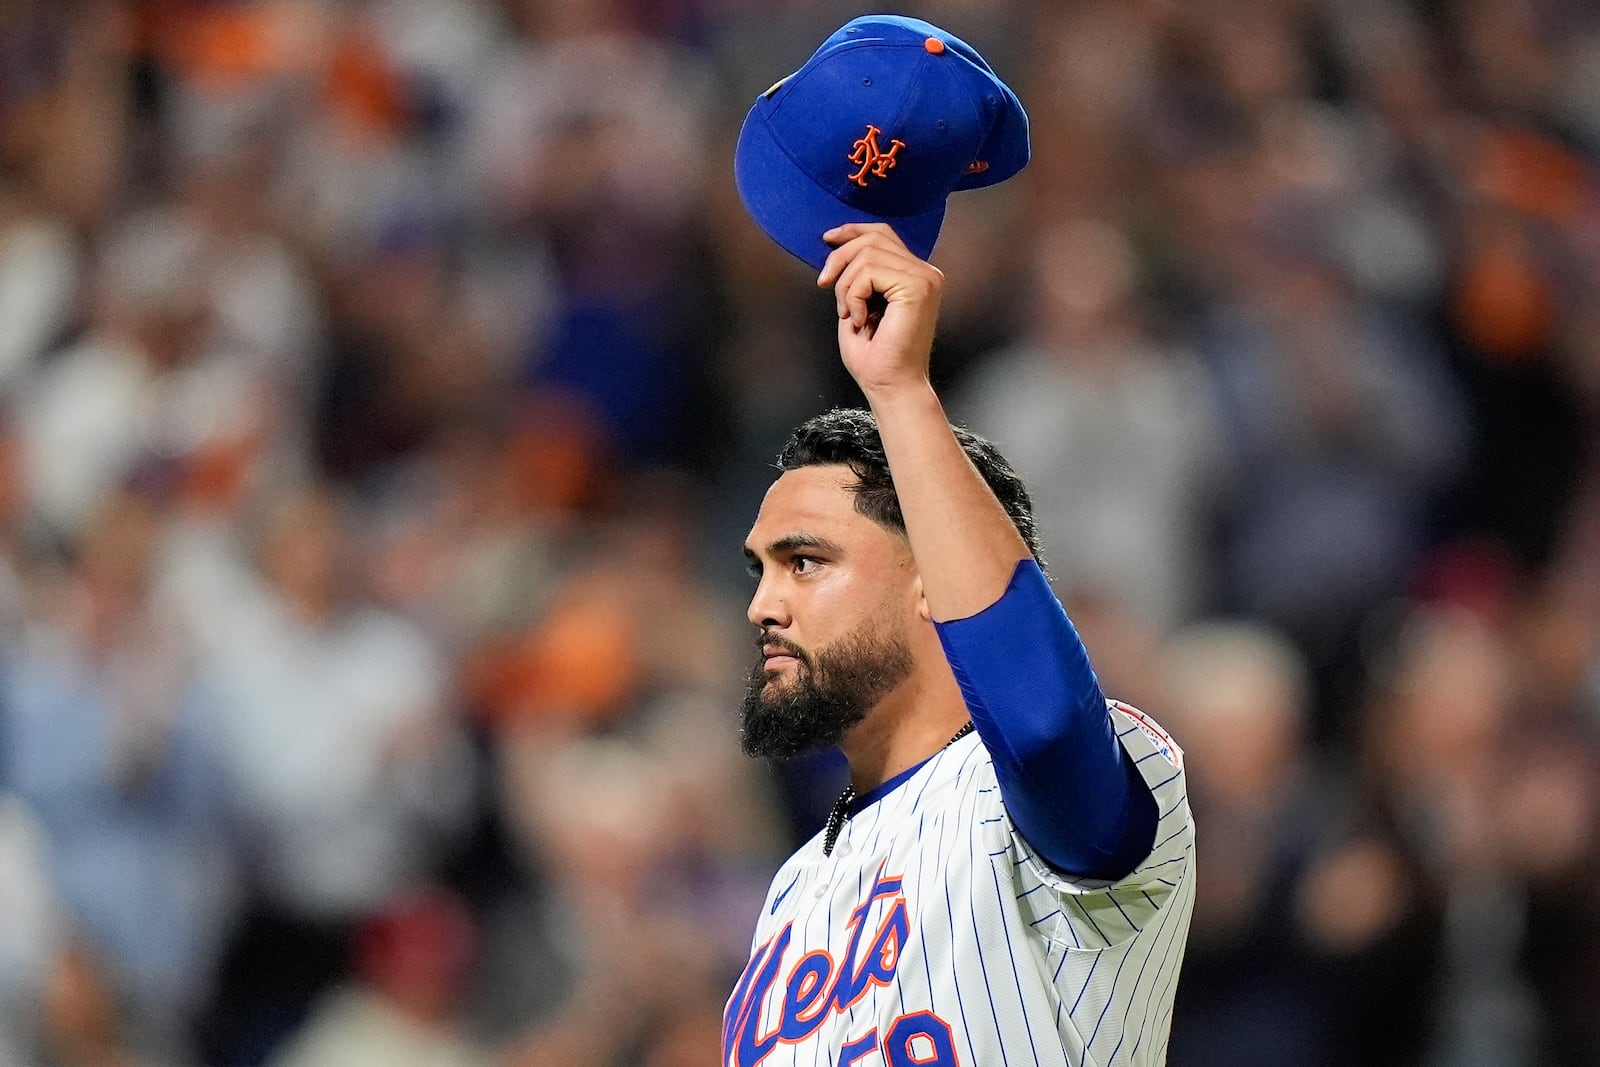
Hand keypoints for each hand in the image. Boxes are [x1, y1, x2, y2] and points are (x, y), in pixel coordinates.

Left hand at [817, 223, 943, 395]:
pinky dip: (853, 296)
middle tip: (824, 285)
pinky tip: (859, 319)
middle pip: (873, 238)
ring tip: (848, 313)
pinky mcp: (918, 287)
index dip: (852, 230)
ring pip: (867, 254)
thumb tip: (838, 243)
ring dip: (845, 285)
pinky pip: (869, 273)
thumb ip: (857, 274)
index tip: (827, 239)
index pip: (883, 234)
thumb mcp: (858, 304)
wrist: (889, 386)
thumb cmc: (874, 357)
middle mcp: (926, 273)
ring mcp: (925, 278)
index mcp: (916, 275)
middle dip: (839, 258)